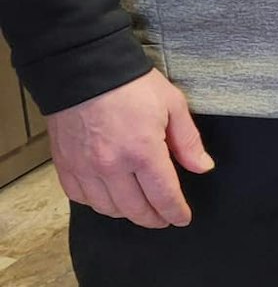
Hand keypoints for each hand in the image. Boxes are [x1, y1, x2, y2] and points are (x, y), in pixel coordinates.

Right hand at [46, 69, 213, 228]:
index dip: (176, 212)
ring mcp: (85, 168)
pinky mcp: (66, 164)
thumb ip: (188, 140)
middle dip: (154, 218)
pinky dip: (97, 202)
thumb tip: (202, 167)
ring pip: (108, 208)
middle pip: (136, 210)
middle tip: (164, 218)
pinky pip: (81, 198)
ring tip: (139, 208)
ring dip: (127, 213)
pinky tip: (108, 197)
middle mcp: (112, 166)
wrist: (83, 68)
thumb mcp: (172, 104)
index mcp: (143, 152)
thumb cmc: (131, 83)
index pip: (164, 196)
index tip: (182, 218)